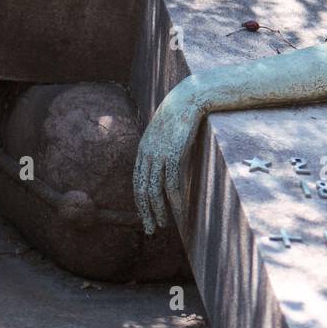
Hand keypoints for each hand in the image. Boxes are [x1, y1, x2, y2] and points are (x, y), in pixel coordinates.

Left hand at [133, 77, 205, 234]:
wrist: (189, 98)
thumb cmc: (181, 113)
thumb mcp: (165, 131)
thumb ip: (161, 146)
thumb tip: (165, 161)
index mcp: (143, 149)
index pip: (138, 182)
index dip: (141, 201)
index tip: (146, 215)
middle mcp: (147, 154)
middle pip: (142, 190)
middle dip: (146, 212)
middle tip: (150, 229)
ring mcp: (159, 155)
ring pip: (154, 191)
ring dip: (158, 211)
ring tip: (162, 225)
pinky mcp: (174, 154)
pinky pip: (171, 183)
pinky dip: (174, 201)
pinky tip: (178, 212)